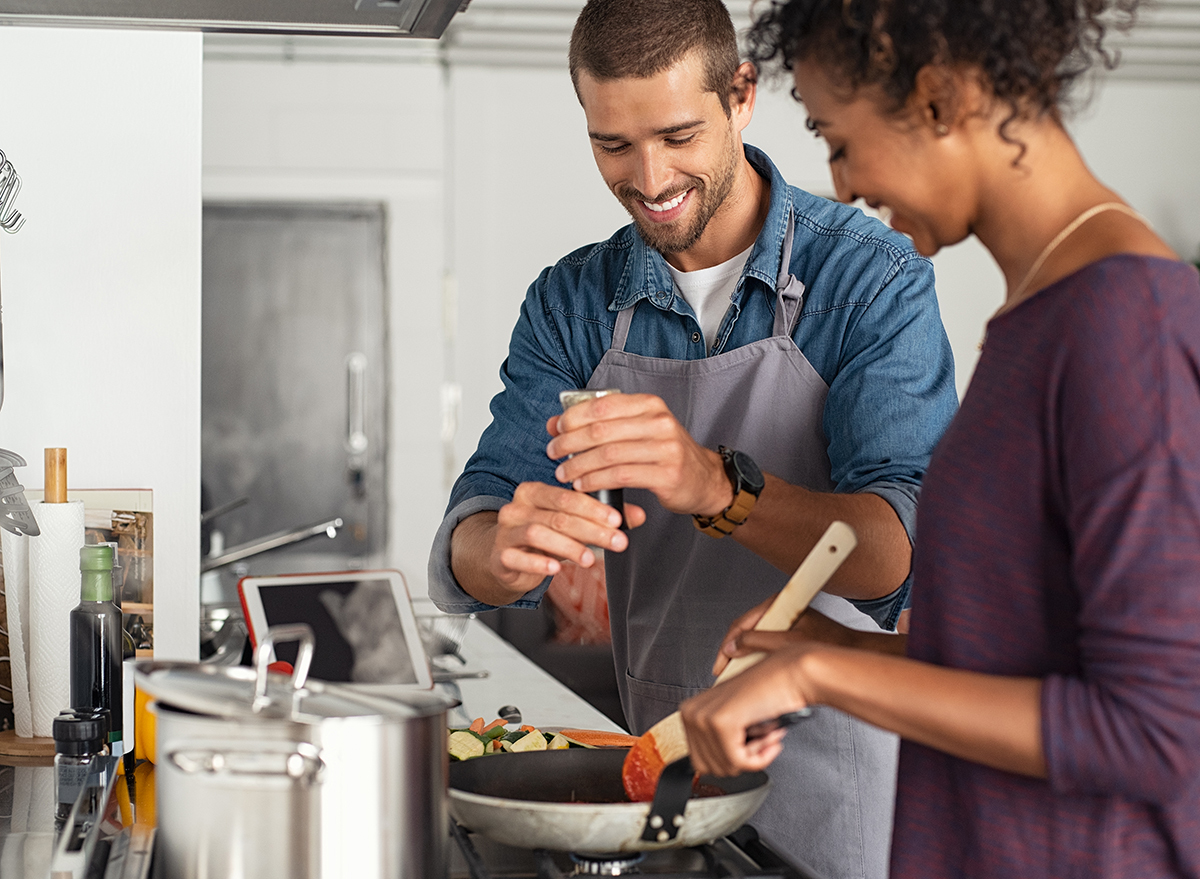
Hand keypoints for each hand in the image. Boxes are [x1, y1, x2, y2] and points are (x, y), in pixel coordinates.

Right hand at [487, 480, 645, 594]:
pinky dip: (537, 563)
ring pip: (537, 534)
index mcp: (534, 491)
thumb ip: (602, 519)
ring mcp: (505, 531)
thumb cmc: (542, 537)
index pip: (567, 496)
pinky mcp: (499, 556)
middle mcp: (517, 507)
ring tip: (590, 558)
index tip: (617, 520)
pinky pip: (516, 557)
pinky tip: (556, 568)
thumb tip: (639, 516)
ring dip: (568, 546)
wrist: (503, 558)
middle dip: (591, 530)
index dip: (594, 508)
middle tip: (616, 542)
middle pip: (557, 516)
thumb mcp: (571, 524)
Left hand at [545, 393, 731, 516]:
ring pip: (608, 454)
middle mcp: (659, 422)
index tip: (556, 431)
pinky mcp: (666, 474)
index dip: (573, 418)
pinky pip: (621, 476)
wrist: (704, 479)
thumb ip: (599, 425)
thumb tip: (556, 422)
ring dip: (579, 465)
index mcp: (649, 405)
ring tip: (564, 473)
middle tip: (553, 453)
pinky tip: (583, 485)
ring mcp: (665, 448)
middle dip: (570, 443)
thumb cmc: (663, 453)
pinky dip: (596, 481)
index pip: (602, 405)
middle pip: (602, 430)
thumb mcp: (636, 431)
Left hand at [682, 646, 816, 775]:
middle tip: (762, 741)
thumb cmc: (768, 694)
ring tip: (767, 736)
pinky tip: (771, 740)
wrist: (790, 675)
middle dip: (741, 760)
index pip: (700, 761)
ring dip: (754, 757)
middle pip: (710, 768)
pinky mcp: (721, 723)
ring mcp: (703, 717)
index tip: (749, 747)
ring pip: (726, 766)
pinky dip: (760, 759)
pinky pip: (738, 762)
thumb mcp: (733, 718)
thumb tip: (717, 768)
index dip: (730, 760)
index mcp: (690, 711)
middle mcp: (691, 712)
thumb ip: (717, 741)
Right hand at [712, 603, 856, 675]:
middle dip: (733, 652)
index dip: (728, 645)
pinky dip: (757, 657)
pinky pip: (765, 644)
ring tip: (737, 674)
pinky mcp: (788, 632)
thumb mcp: (788, 643)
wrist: (853, 651)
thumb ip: (757, 643)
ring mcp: (783, 621)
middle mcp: (779, 610)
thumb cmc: (830, 643)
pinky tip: (754, 670)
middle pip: (745, 630)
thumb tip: (734, 646)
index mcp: (778, 603)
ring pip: (754, 639)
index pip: (742, 622)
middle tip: (725, 671)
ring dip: (744, 656)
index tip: (721, 663)